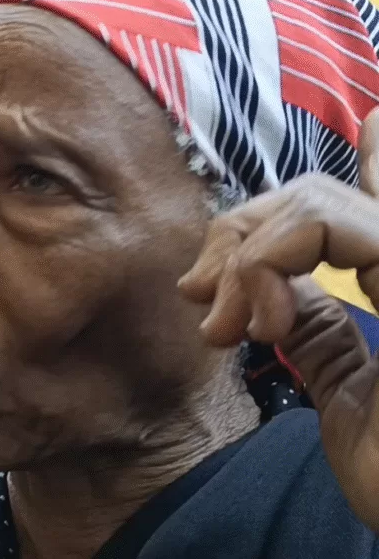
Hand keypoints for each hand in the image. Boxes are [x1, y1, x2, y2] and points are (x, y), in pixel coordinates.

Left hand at [178, 109, 378, 530]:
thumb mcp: (350, 385)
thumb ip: (321, 323)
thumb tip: (274, 282)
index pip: (365, 200)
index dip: (325, 180)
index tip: (237, 234)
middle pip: (320, 196)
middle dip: (241, 236)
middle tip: (203, 298)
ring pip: (314, 204)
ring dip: (244, 259)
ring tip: (228, 328)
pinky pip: (324, 223)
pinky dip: (265, 263)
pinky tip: (261, 326)